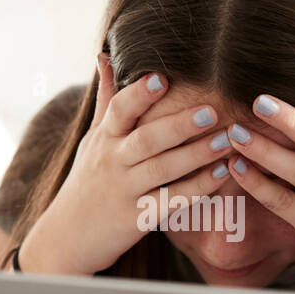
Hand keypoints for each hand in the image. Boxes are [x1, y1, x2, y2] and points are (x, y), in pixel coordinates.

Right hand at [18, 54, 231, 274]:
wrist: (65, 237)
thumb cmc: (86, 182)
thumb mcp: (92, 140)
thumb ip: (106, 100)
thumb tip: (105, 56)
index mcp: (104, 139)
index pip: (119, 110)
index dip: (139, 94)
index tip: (163, 78)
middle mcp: (113, 162)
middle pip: (146, 140)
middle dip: (179, 124)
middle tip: (212, 111)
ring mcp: (125, 191)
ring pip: (163, 170)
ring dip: (198, 154)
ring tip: (229, 139)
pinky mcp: (137, 218)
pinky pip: (171, 201)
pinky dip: (197, 188)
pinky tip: (222, 175)